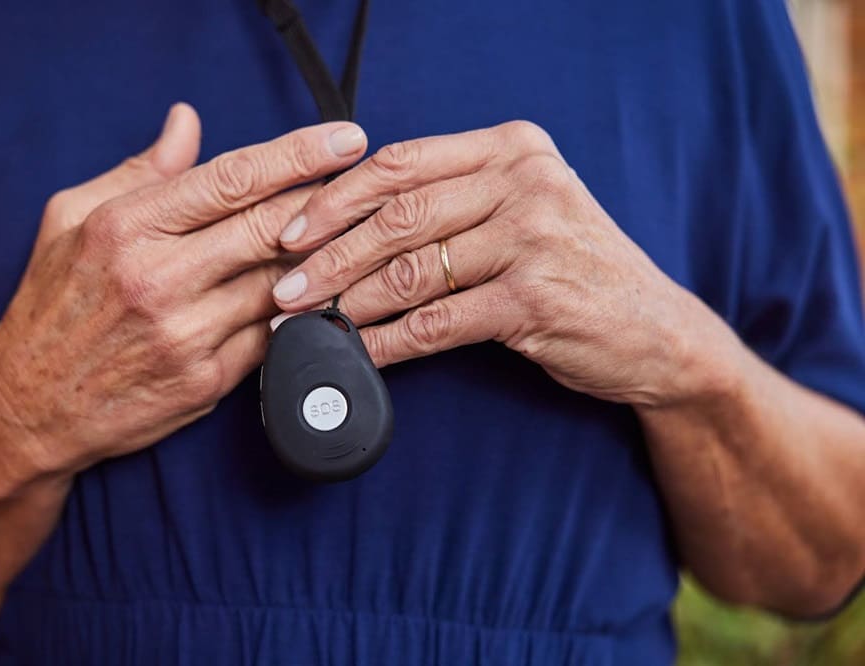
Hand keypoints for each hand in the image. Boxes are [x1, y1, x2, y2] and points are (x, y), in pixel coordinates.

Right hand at [0, 104, 367, 481]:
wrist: (30, 407)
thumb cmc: (52, 305)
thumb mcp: (72, 220)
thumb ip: (140, 171)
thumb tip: (187, 122)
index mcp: (127, 227)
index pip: (234, 179)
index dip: (300, 154)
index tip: (344, 139)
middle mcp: (159, 280)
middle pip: (272, 227)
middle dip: (328, 202)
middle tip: (361, 187)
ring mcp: (186, 335)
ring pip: (283, 284)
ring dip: (318, 261)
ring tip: (341, 240)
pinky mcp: (206, 381)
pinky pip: (272, 336)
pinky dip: (294, 313)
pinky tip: (307, 296)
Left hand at [270, 121, 737, 406]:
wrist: (656, 332)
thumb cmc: (574, 271)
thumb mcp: (525, 211)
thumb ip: (455, 200)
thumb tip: (350, 224)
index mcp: (514, 149)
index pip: (402, 163)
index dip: (335, 197)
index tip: (290, 230)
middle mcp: (526, 183)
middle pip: (399, 214)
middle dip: (330, 253)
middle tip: (286, 284)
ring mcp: (534, 240)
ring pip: (412, 269)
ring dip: (349, 300)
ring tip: (310, 319)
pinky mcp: (535, 301)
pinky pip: (438, 322)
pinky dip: (389, 342)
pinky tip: (360, 353)